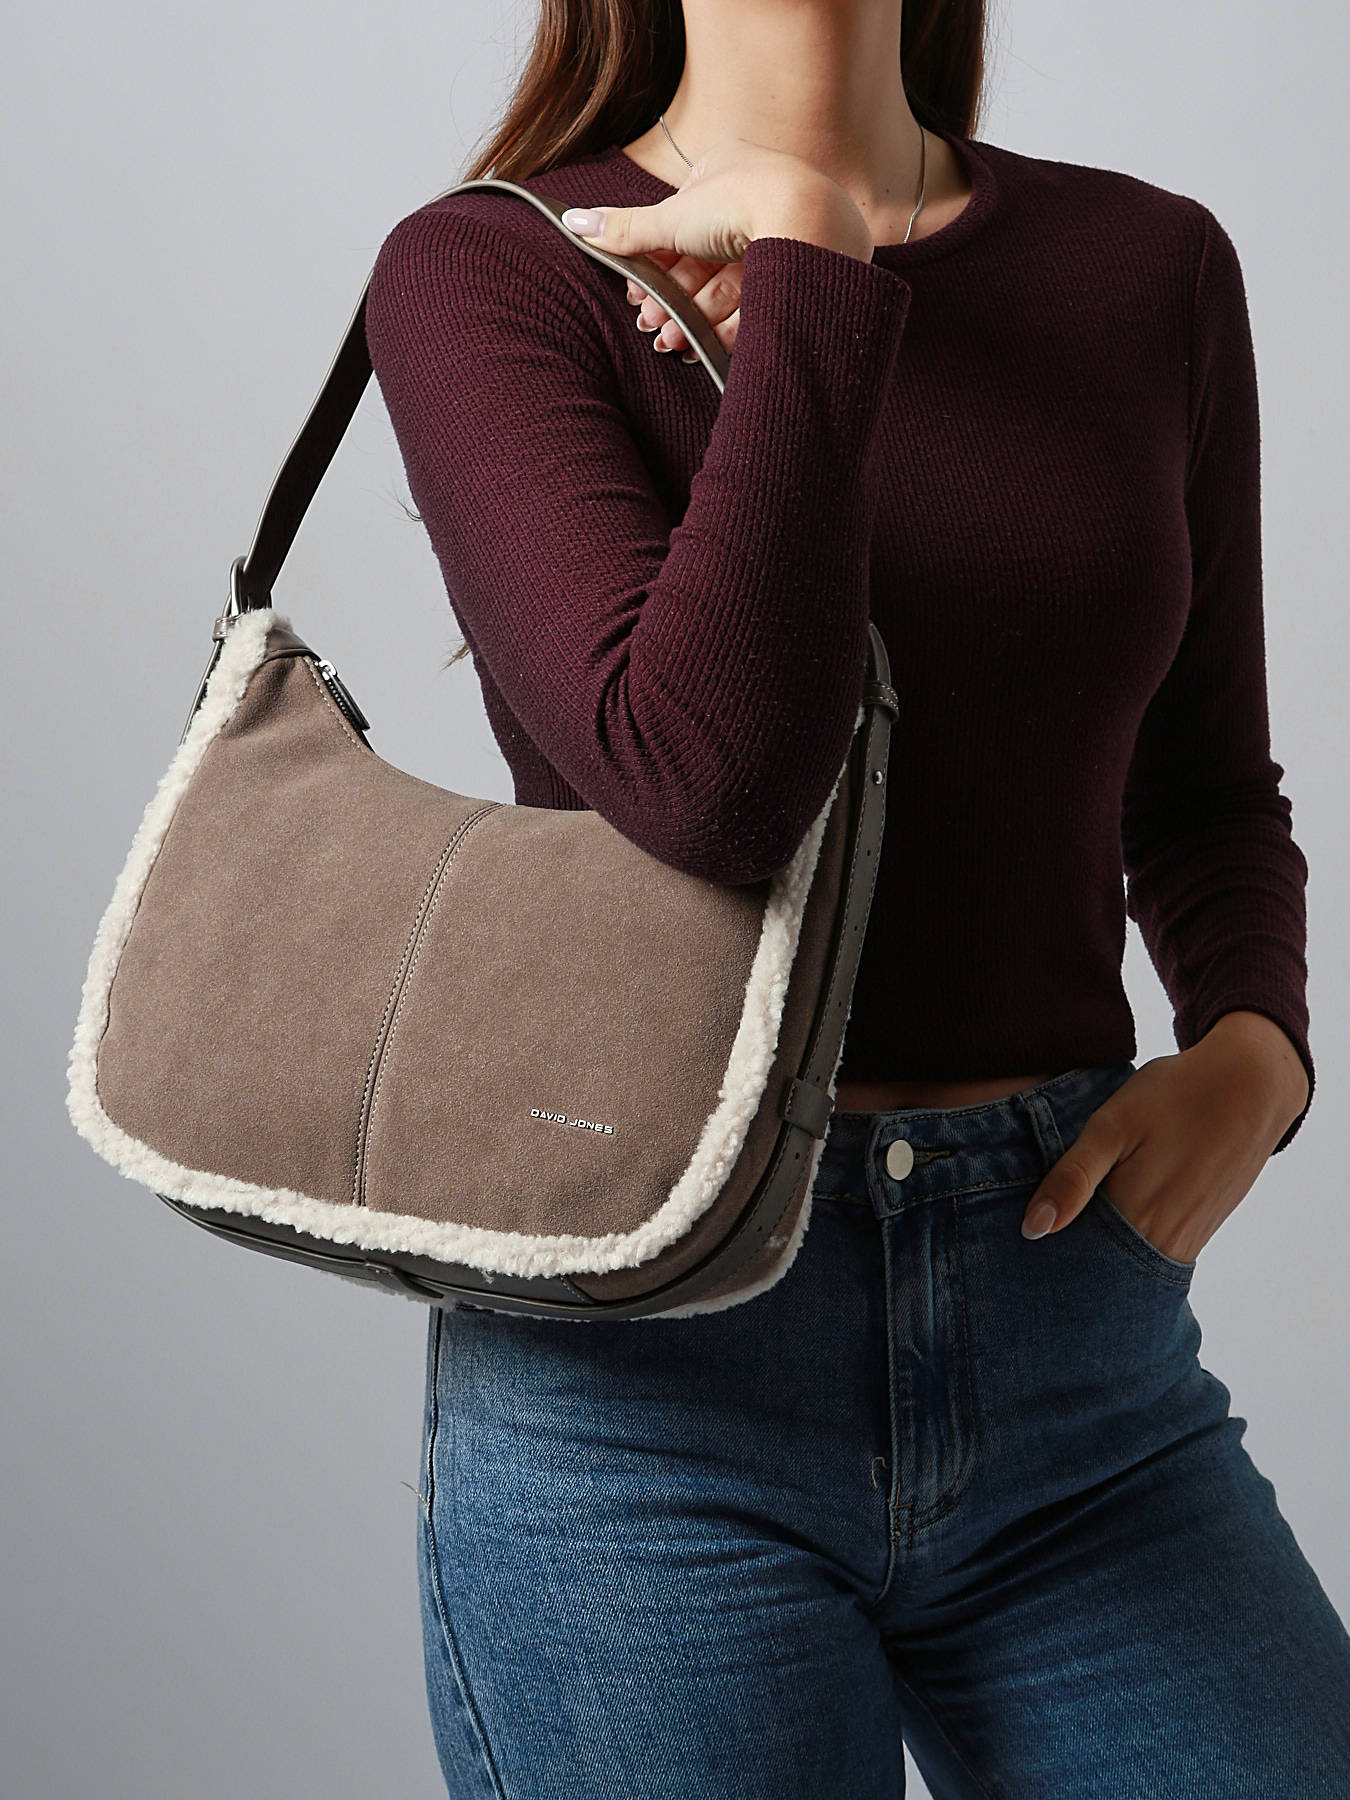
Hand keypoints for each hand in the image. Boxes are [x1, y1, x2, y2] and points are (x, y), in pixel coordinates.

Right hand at [560, 134, 876, 361]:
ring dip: (695, 318)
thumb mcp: (670, 218)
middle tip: (653, 328)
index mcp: (726, 170)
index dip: (657, 266)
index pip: (682, 225)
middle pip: (704, 261)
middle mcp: (756, 197)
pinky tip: (706, 348)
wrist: (810, 224)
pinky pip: (759, 299)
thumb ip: (624, 230)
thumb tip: (572, 222)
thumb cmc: (742, 204)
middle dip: (674, 300)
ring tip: (673, 343)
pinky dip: (731, 326)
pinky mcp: (802, 269)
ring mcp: (783, 234)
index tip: (639, 298)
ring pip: (730, 285)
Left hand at [1019, 1012, 1310, 1262]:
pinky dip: (1125, 1244)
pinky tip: (1107, 1217)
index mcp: (1132, 1216)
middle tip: (1037, 1235)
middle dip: (1067, 1260)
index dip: (1044, 1253)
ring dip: (1095, 1253)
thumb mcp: (1112, 1125)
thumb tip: (1034, 1229)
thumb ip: (1073, 1177)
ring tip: (1069, 1225)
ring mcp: (1185, 1240)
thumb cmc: (1175, 1096)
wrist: (1251, 1086)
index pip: (1073, 1260)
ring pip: (1126, 1267)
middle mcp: (1161, 1242)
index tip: (1022, 1239)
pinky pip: (1151, 1255)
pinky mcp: (1199, 1231)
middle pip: (1099, 1271)